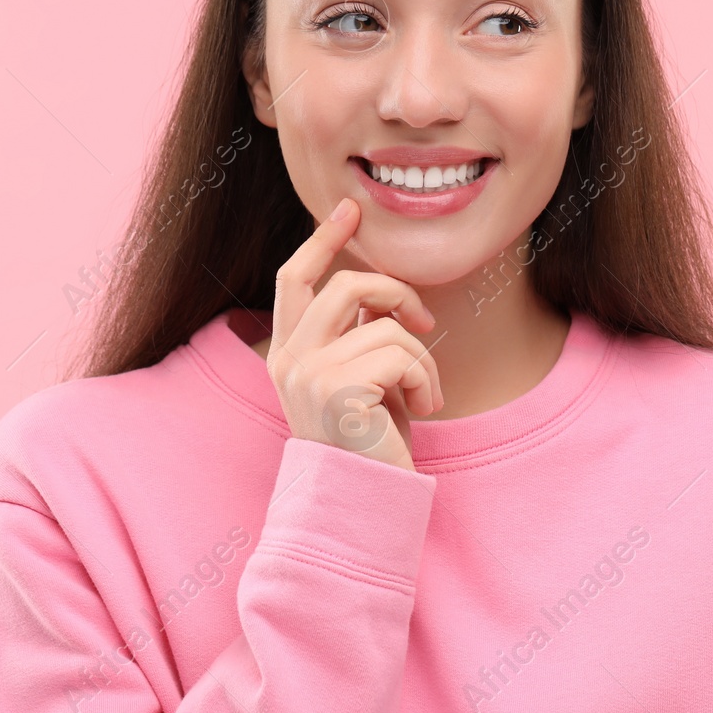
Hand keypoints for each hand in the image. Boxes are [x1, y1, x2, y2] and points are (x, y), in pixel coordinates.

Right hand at [264, 197, 442, 471]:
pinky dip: (427, 379)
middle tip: (425, 321)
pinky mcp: (339, 390)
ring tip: (426, 392)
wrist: (361, 502)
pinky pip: (402, 354)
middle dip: (397, 293)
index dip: (323, 239)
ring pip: (385, 324)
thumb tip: (380, 292)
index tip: (350, 210)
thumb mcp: (359, 379)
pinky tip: (426, 409)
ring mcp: (309, 374)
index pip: (296, 278)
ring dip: (422, 356)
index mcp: (285, 353)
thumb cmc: (367, 443)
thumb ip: (356, 335)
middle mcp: (288, 360)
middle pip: (347, 285)